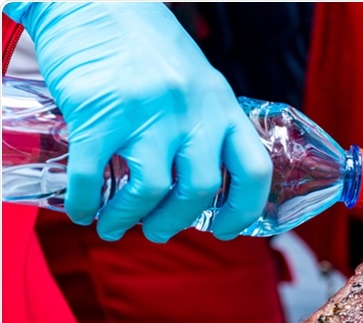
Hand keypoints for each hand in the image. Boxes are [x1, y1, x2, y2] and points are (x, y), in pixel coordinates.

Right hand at [4, 2, 271, 241]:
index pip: (254, 171)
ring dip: (129, 219)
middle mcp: (193, 111)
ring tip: (114, 225)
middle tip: (156, 232)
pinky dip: (85, 204)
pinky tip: (80, 210)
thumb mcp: (196, 82)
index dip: (244, 211)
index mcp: (222, 106)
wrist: (95, 0)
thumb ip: (206, 124)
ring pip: (151, 191)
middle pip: (199, 191)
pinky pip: (94, 177)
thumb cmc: (146, 46)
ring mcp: (148, 112)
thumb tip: (204, 183)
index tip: (224, 230)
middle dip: (175, 223)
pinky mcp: (100, 112)